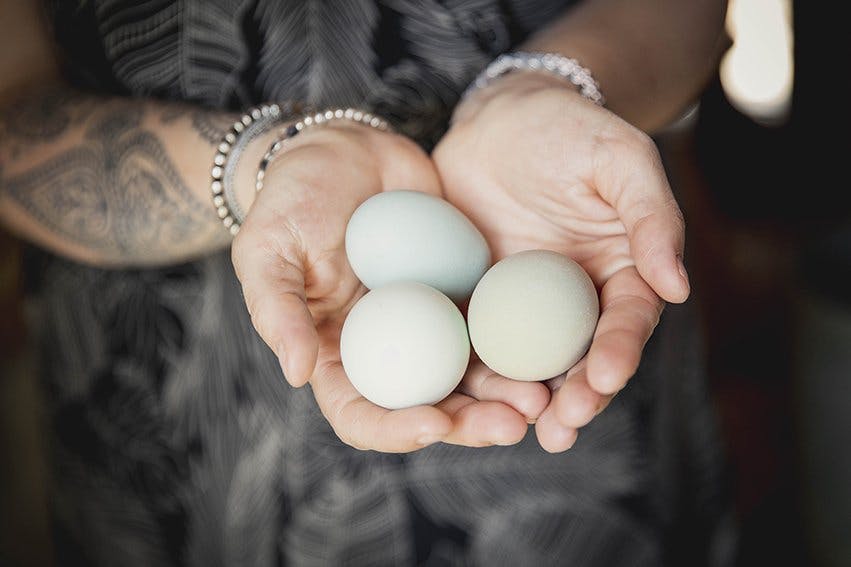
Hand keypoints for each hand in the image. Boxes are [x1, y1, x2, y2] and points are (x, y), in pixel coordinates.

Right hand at [232, 121, 546, 451]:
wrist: (344, 149)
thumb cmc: (292, 199)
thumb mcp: (267, 250)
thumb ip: (278, 311)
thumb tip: (298, 376)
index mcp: (337, 356)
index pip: (362, 414)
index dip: (396, 430)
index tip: (434, 422)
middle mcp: (388, 351)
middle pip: (430, 407)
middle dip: (471, 424)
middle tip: (513, 424)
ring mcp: (430, 323)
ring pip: (472, 376)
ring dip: (507, 395)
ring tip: (543, 398)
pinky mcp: (464, 293)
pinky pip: (497, 326)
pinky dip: (522, 345)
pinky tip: (553, 351)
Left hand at [434, 72, 689, 451]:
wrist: (500, 119)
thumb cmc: (570, 132)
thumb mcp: (620, 160)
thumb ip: (652, 218)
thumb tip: (678, 288)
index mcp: (618, 275)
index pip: (625, 323)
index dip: (619, 353)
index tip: (606, 378)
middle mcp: (571, 303)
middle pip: (578, 360)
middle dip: (575, 398)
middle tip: (561, 427)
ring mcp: (519, 307)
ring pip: (526, 364)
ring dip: (524, 402)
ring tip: (516, 428)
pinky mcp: (475, 302)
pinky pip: (472, 340)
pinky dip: (471, 371)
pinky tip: (463, 397)